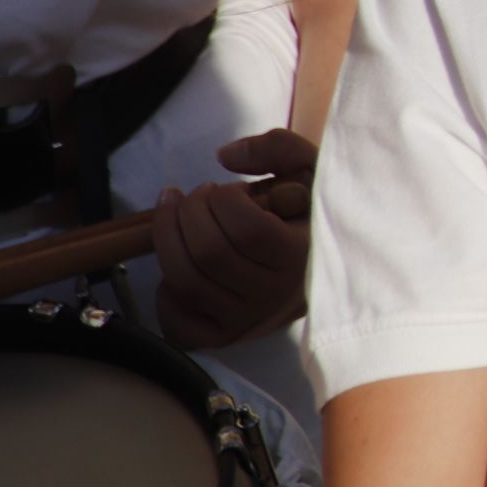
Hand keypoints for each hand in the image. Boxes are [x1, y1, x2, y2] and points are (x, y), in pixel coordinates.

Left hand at [151, 128, 317, 349]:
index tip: (225, 189)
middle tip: (196, 199)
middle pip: (209, 254)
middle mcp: (275, 296)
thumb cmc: (309, 217)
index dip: (223, 201)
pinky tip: (181, 266)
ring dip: (168, 240)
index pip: (248, 231)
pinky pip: (179, 323)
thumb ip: (278, 148)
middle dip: (188, 213)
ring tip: (178, 219)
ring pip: (186, 282)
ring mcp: (247, 322)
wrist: (321, 271)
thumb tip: (225, 156)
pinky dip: (165, 294)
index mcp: (302, 257)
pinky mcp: (223, 338)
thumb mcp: (311, 171)